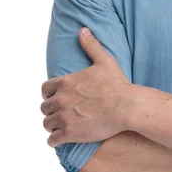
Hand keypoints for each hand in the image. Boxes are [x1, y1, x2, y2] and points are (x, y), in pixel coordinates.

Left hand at [41, 28, 133, 146]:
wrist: (126, 106)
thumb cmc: (116, 84)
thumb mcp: (104, 61)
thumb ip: (91, 45)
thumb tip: (83, 30)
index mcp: (65, 82)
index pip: (45, 89)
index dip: (51, 94)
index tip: (58, 98)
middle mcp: (60, 99)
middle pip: (45, 108)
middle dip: (52, 110)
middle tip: (62, 114)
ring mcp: (63, 117)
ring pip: (47, 124)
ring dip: (53, 126)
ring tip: (62, 127)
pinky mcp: (69, 133)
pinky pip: (52, 140)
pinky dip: (55, 141)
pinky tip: (62, 139)